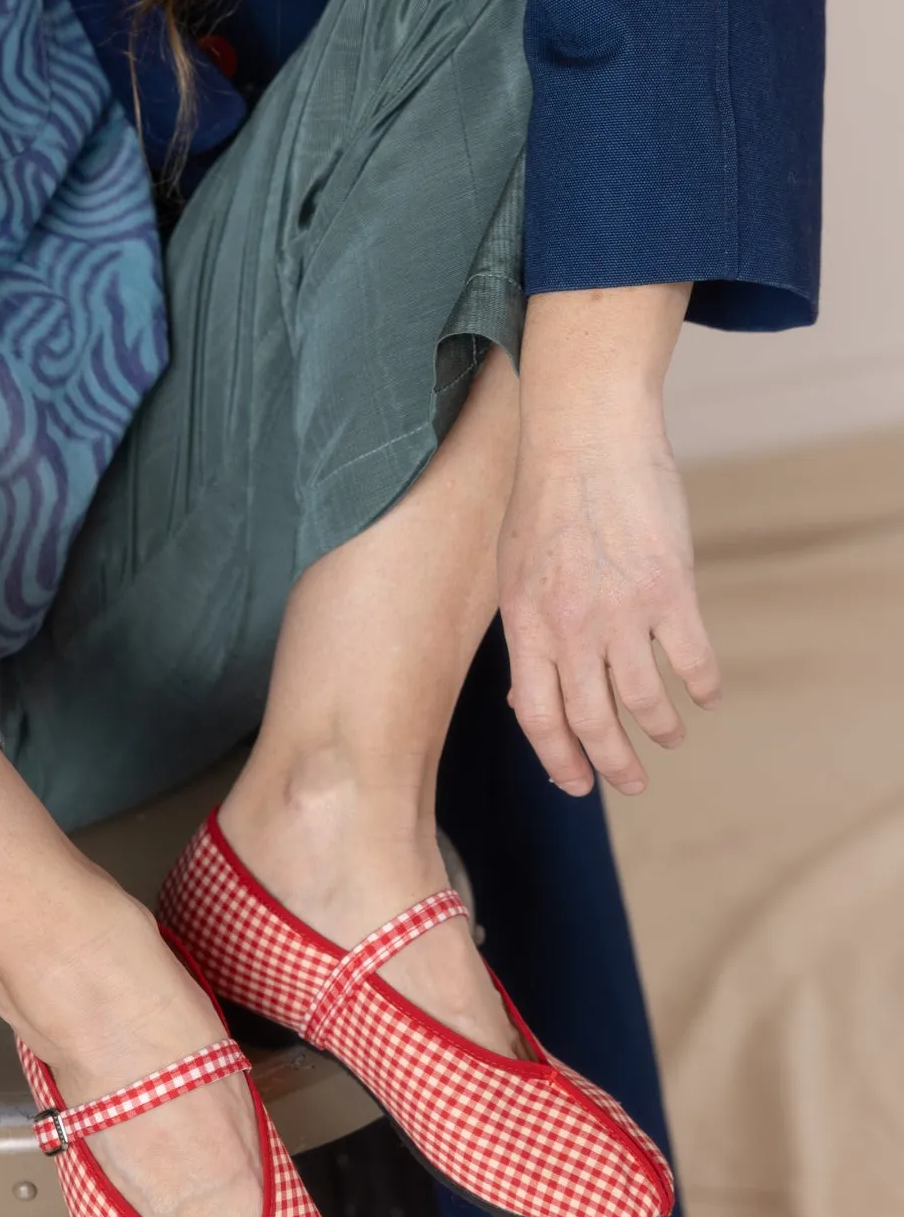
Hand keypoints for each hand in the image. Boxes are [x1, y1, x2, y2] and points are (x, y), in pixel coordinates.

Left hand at [497, 288, 720, 796]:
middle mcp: (569, 627)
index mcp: (524, 625)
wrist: (585, 432)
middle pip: (591, 722)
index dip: (558, 760)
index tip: (577, 783)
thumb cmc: (544, 498)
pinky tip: (704, 695)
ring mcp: (621, 610)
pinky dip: (701, 686)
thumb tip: (526, 699)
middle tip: (630, 784)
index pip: (537, 717)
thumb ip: (524, 636)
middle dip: (613, 765)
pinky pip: (690, 659)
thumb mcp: (512, 572)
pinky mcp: (670, 587)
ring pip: (642, 700)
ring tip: (668, 739)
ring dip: (659, 730)